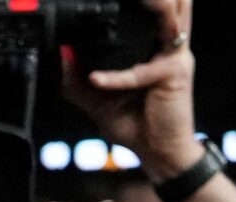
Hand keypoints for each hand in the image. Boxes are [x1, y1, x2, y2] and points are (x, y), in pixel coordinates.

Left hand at [61, 0, 203, 178]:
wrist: (159, 153)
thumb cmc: (136, 125)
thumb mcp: (98, 101)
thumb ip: (76, 80)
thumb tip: (61, 55)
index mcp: (155, 45)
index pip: (153, 9)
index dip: (142, 1)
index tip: (102, 1)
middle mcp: (169, 44)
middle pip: (172, 2)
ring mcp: (175, 55)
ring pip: (168, 15)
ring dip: (149, 8)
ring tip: (112, 18)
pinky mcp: (174, 73)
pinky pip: (140, 71)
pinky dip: (117, 77)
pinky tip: (97, 81)